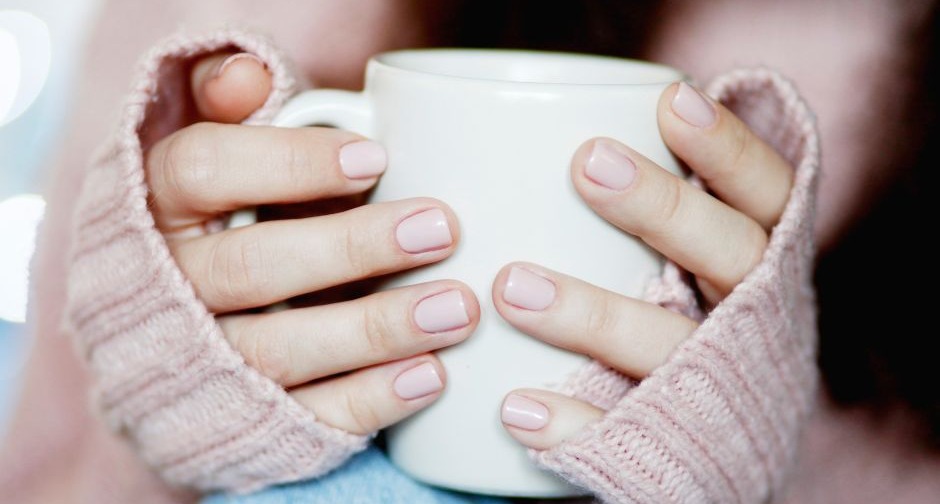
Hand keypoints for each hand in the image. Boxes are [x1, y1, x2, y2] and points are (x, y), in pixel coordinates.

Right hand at [145, 52, 478, 435]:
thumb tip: (248, 73)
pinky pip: (303, 418)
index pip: (201, 171)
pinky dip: (370, 399)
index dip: (288, 164)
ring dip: (374, 330)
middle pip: (248, 267)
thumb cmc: (230, 219)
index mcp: (158, 207)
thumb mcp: (222, 153)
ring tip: (457, 309)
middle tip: (440, 229)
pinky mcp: (241, 422)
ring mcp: (200, 364)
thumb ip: (228, 102)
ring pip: (277, 351)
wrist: (182, 339)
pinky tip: (431, 375)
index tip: (377, 159)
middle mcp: (167, 288)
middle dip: (349, 249)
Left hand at [494, 82, 793, 447]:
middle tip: (587, 165)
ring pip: (668, 346)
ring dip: (592, 315)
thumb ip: (664, 208)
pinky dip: (574, 423)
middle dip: (665, 209)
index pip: (767, 195)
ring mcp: (719, 389)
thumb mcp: (698, 263)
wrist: (723, 453)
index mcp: (766, 265)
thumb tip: (569, 123)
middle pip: (731, 256)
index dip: (730, 151)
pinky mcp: (683, 453)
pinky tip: (515, 408)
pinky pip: (627, 438)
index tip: (671, 102)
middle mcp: (756, 322)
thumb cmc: (688, 324)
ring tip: (510, 287)